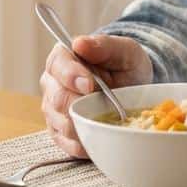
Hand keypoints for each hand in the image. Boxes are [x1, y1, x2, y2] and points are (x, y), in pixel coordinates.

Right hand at [39, 34, 151, 157]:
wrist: (135, 88)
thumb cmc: (126, 65)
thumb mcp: (124, 50)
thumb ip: (103, 45)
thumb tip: (80, 43)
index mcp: (63, 58)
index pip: (58, 65)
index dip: (71, 76)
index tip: (90, 85)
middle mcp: (52, 83)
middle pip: (57, 98)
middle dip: (82, 103)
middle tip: (103, 104)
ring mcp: (53, 109)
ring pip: (62, 123)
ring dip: (86, 123)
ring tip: (106, 117)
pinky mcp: (59, 132)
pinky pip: (68, 144)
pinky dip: (86, 141)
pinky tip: (100, 133)